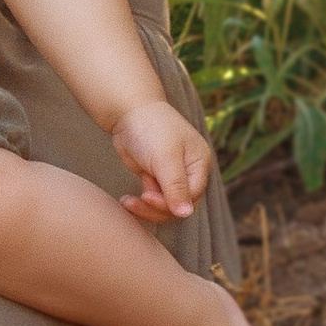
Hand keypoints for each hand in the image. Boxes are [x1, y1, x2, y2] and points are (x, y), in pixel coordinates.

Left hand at [114, 97, 213, 223]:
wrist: (127, 112)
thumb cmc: (150, 128)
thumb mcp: (165, 157)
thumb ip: (175, 186)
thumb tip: (186, 214)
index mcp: (199, 164)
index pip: (192, 196)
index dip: (171, 203)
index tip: (147, 197)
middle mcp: (189, 172)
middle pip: (179, 204)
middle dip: (157, 208)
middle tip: (136, 201)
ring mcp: (171, 175)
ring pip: (165, 205)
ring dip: (146, 208)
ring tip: (127, 201)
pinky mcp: (155, 177)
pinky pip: (152, 199)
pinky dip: (141, 203)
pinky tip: (126, 201)